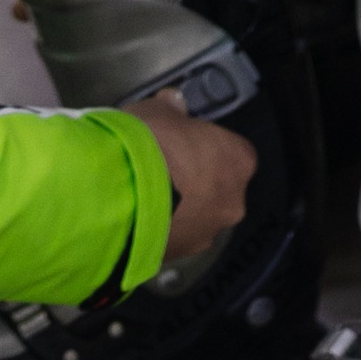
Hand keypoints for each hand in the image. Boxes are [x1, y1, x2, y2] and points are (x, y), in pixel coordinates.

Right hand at [139, 89, 255, 265]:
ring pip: (198, 214)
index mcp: (238, 160)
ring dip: (179, 206)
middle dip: (196, 179)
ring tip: (145, 193)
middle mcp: (234, 201)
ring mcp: (209, 233)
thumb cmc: (150, 145)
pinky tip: (137, 213)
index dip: (207, 145)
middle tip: (164, 167)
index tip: (183, 142)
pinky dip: (163, 225)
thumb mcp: (156, 110)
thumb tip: (175, 104)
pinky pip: (177, 234)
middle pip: (219, 186)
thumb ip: (171, 108)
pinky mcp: (183, 255)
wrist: (122, 199)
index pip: (232, 150)